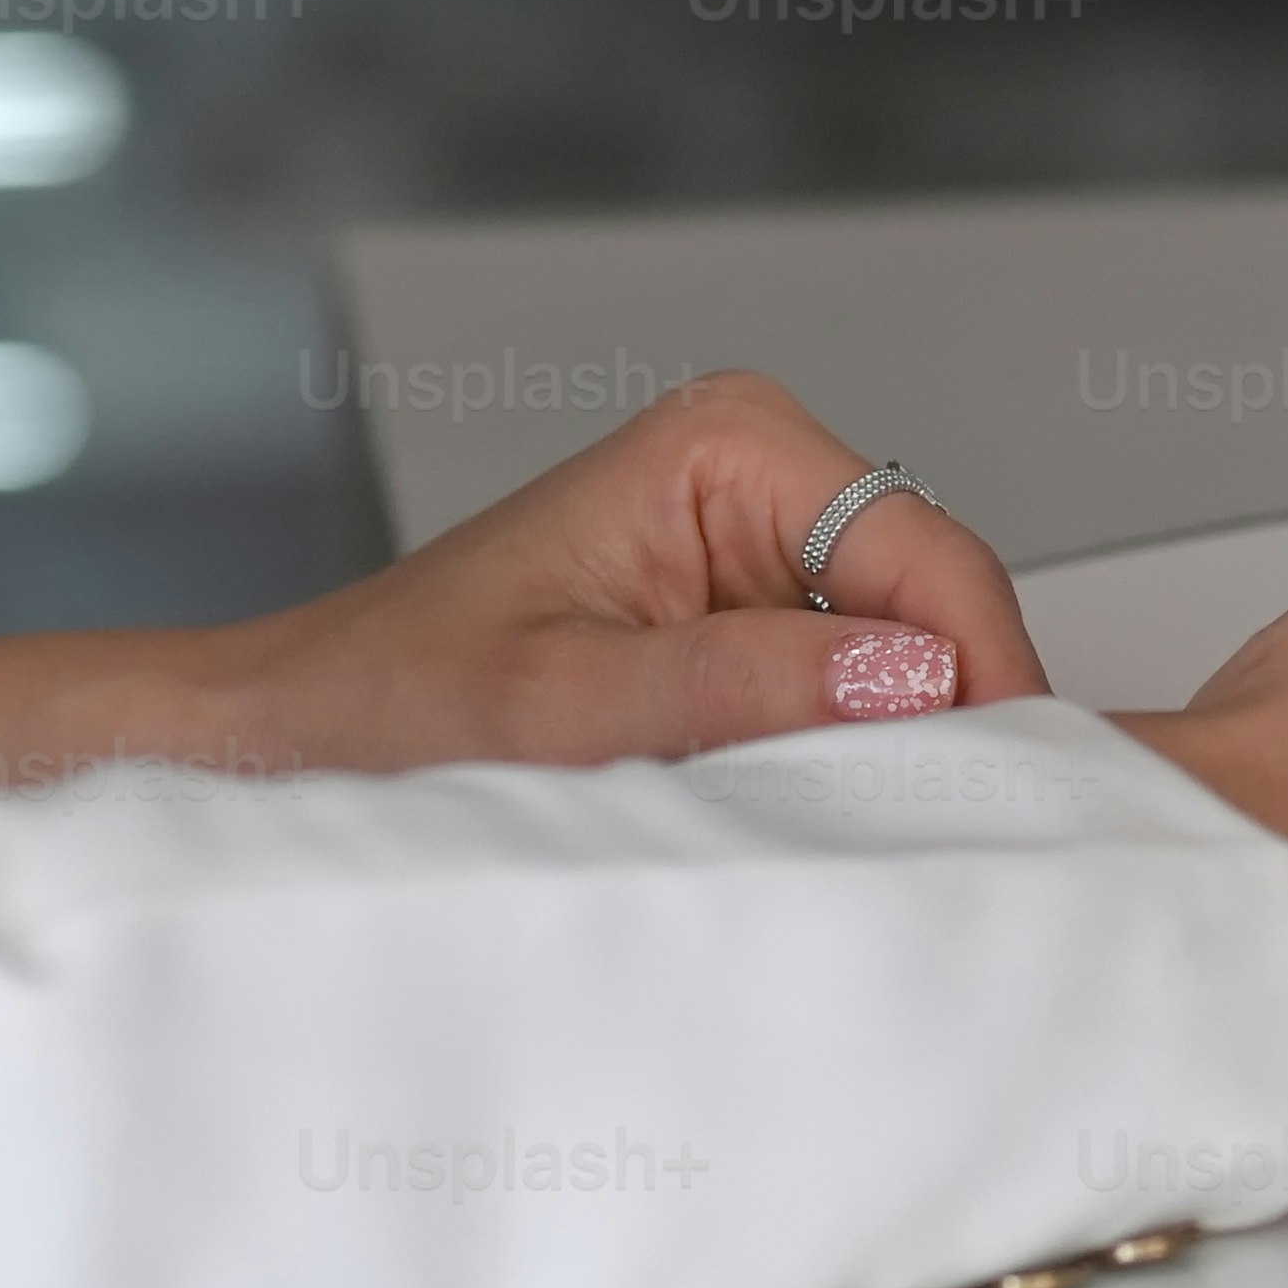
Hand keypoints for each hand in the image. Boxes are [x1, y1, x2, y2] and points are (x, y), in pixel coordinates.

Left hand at [0, 371, 1047, 783]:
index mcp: (732, 444)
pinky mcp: (746, 636)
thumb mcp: (560, 710)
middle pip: (942, 616)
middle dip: (931, 729)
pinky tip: (781, 826)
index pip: (938, 562)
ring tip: (806, 834)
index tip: (999, 801)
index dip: (987, 687)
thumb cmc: (379, 705)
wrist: (288, 742)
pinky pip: (849, 710)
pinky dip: (834, 777)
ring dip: (879, 760)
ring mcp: (761, 559)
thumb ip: (737, 686)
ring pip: (910, 673)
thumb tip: (907, 678)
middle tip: (898, 843)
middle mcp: (761, 480)